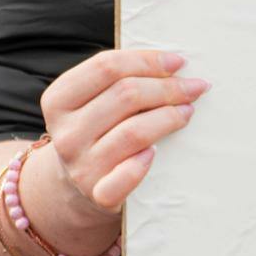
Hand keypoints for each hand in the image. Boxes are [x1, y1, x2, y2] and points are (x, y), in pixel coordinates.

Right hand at [31, 49, 208, 248]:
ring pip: (134, 131)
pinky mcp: (98, 194)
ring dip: (170, 117)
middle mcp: (65, 133)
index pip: (106, 67)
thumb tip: (175, 64)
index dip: (148, 60)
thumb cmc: (100, 130)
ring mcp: (80, 166)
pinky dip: (145, 162)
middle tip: (196, 86)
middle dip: (169, 87)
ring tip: (188, 110)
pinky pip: (128, 175)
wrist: (77, 186)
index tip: (179, 62)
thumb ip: (122, 79)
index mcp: (59, 100)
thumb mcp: (96, 101)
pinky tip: (157, 151)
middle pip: (126, 95)